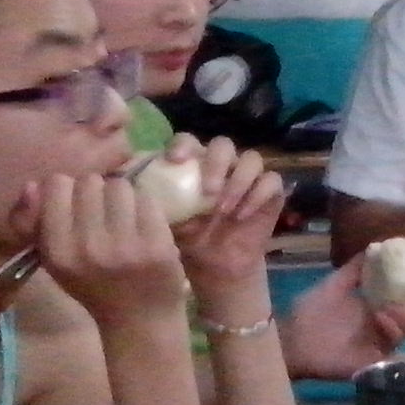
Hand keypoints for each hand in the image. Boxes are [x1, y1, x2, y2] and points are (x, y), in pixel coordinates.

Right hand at [19, 172, 189, 332]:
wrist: (139, 320)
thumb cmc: (93, 286)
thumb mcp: (53, 260)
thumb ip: (32, 222)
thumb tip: (32, 184)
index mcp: (57, 250)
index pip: (57, 184)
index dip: (68, 189)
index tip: (77, 205)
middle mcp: (88, 247)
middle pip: (90, 181)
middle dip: (97, 191)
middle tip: (104, 213)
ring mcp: (126, 246)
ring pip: (120, 186)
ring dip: (123, 196)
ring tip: (124, 218)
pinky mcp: (158, 245)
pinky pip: (148, 200)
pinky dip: (146, 207)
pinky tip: (144, 225)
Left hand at [170, 136, 285, 307]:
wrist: (217, 264)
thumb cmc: (188, 237)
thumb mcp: (167, 220)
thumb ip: (156, 201)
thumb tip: (134, 189)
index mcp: (194, 163)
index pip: (190, 140)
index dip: (184, 145)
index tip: (176, 160)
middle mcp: (222, 164)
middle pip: (224, 145)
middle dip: (216, 164)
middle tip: (208, 192)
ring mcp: (248, 176)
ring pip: (252, 160)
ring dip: (238, 181)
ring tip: (224, 208)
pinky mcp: (270, 192)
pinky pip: (271, 182)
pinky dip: (258, 195)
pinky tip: (242, 215)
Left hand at [279, 255, 404, 382]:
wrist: (291, 340)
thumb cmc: (310, 313)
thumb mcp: (333, 285)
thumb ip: (354, 269)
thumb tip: (374, 247)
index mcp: (374, 308)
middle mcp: (380, 327)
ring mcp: (378, 345)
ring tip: (389, 308)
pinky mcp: (374, 361)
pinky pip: (392, 350)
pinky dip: (391, 333)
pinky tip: (380, 320)